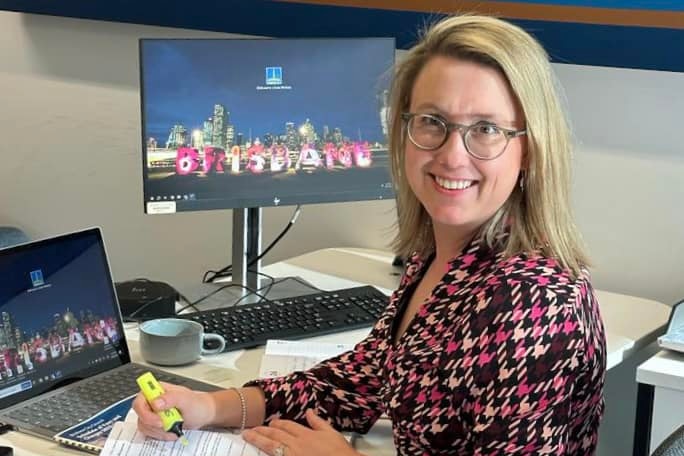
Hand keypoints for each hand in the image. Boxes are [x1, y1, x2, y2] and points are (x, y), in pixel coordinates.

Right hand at [133, 382, 214, 440]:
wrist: (203, 413)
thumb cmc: (197, 404)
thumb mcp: (186, 399)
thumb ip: (171, 398)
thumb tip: (156, 402)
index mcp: (158, 390)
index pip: (140, 399)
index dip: (144, 411)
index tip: (158, 419)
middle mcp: (153, 400)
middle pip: (140, 414)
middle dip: (153, 424)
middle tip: (166, 426)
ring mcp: (153, 412)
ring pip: (144, 425)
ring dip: (157, 431)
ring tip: (172, 429)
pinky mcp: (156, 423)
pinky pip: (150, 432)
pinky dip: (160, 435)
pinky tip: (171, 433)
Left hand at [242, 409, 359, 455]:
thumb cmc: (340, 453)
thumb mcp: (332, 433)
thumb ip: (318, 422)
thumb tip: (310, 411)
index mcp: (306, 435)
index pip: (287, 426)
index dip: (277, 424)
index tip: (270, 423)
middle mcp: (297, 445)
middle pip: (275, 435)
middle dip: (261, 432)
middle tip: (249, 430)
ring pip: (271, 447)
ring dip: (259, 441)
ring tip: (249, 437)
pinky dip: (268, 454)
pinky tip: (261, 452)